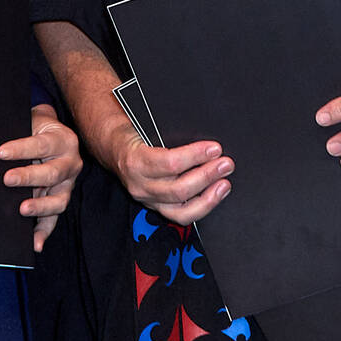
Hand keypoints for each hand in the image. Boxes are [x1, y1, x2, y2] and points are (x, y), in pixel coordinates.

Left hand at [0, 103, 83, 251]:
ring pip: (58, 200)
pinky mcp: (60, 200)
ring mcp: (67, 185)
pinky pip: (54, 219)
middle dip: (28, 177)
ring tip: (22, 210)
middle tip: (7, 179)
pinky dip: (44, 232)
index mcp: (63, 141)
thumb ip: (18, 131)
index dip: (22, 149)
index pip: (42, 145)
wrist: (52, 132)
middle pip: (52, 173)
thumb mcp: (31, 121)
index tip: (1, 152)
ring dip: (40, 206)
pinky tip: (34, 243)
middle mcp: (70, 163)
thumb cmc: (36, 127)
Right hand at [107, 130, 232, 224]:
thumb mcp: (145, 124)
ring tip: (225, 183)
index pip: (170, 163)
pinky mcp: (157, 208)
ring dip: (209, 197)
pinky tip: (215, 195)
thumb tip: (202, 137)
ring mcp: (149, 200)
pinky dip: (202, 207)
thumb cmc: (134, 133)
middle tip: (226, 164)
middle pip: (178, 189)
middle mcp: (140, 185)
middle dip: (207, 176)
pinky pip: (182, 216)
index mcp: (135, 161)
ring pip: (182, 211)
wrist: (115, 149)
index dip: (195, 156)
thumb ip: (170, 131)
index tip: (215, 148)